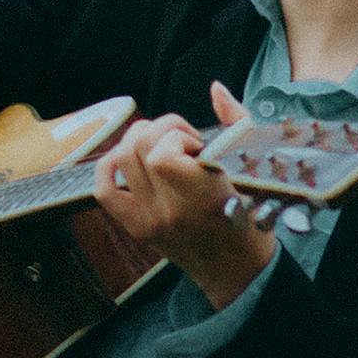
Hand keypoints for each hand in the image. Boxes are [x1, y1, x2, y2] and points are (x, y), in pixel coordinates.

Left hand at [93, 82, 276, 309]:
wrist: (238, 269)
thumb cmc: (252, 217)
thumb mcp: (252, 167)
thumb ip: (235, 122)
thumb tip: (215, 88)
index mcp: (202, 195)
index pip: (163, 152)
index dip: (177, 135)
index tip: (198, 145)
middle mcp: (169, 209)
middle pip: (139, 148)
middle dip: (160, 131)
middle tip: (183, 143)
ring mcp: (149, 220)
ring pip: (121, 160)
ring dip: (139, 142)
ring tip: (163, 149)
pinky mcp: (136, 227)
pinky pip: (104, 190)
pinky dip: (110, 167)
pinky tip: (130, 162)